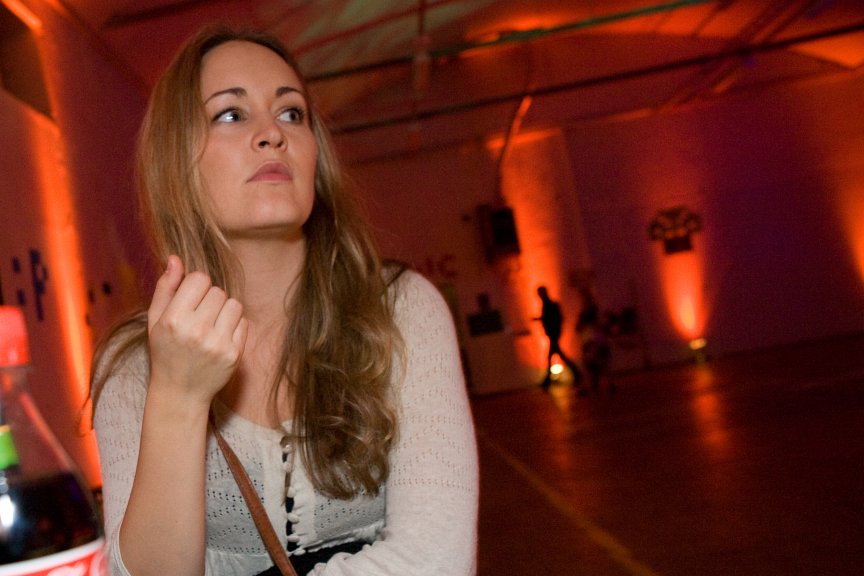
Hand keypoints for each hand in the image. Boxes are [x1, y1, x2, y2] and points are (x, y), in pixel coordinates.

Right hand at [147, 255, 247, 406]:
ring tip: (211, 325)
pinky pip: (244, 322)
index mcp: (174, 320)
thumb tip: (175, 259)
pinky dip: (234, 325)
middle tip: (200, 315)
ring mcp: (218, 344)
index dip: (196, 285)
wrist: (180, 392)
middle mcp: (196, 331)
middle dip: (210, 299)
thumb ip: (165, 288)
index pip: (199, 279)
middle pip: (218, 291)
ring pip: (234, 304)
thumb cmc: (165, 351)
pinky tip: (220, 336)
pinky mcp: (234, 354)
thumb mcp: (155, 320)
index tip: (191, 298)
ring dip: (225, 310)